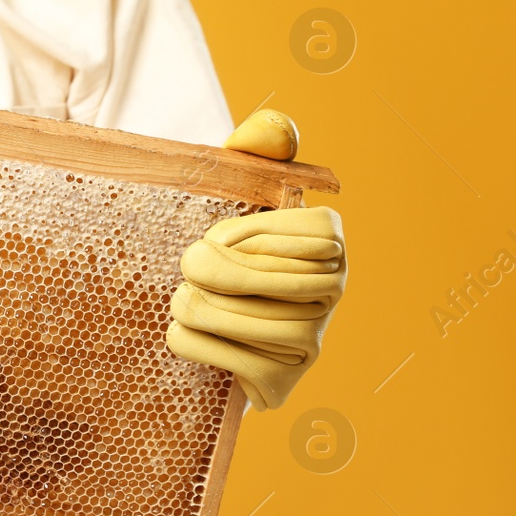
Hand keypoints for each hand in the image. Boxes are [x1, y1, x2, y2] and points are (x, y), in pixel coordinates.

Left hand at [165, 111, 346, 410]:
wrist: (230, 333)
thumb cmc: (233, 253)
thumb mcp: (241, 191)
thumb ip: (255, 147)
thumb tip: (275, 132)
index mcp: (329, 235)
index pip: (246, 230)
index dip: (220, 236)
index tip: (228, 242)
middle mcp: (334, 288)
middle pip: (223, 271)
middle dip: (195, 270)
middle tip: (199, 272)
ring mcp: (311, 340)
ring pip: (203, 309)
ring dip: (185, 304)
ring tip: (201, 304)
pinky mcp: (279, 382)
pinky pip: (194, 345)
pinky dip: (181, 337)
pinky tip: (202, 335)